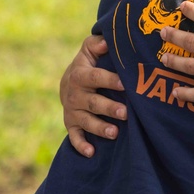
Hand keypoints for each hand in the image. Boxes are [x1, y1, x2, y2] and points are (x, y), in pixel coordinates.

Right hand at [60, 34, 126, 156]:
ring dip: (99, 128)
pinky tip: (91, 152)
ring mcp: (73, 111)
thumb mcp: (89, 51)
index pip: (96, 77)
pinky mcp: (71, 125)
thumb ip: (97, 44)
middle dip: (109, 108)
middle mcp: (75, 95)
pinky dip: (81, 145)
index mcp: (81, 75)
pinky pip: (74, 136)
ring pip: (86, 121)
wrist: (67, 83)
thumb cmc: (87, 64)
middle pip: (93, 103)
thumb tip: (106, 41)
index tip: (124, 83)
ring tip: (114, 133)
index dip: (109, 80)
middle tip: (125, 113)